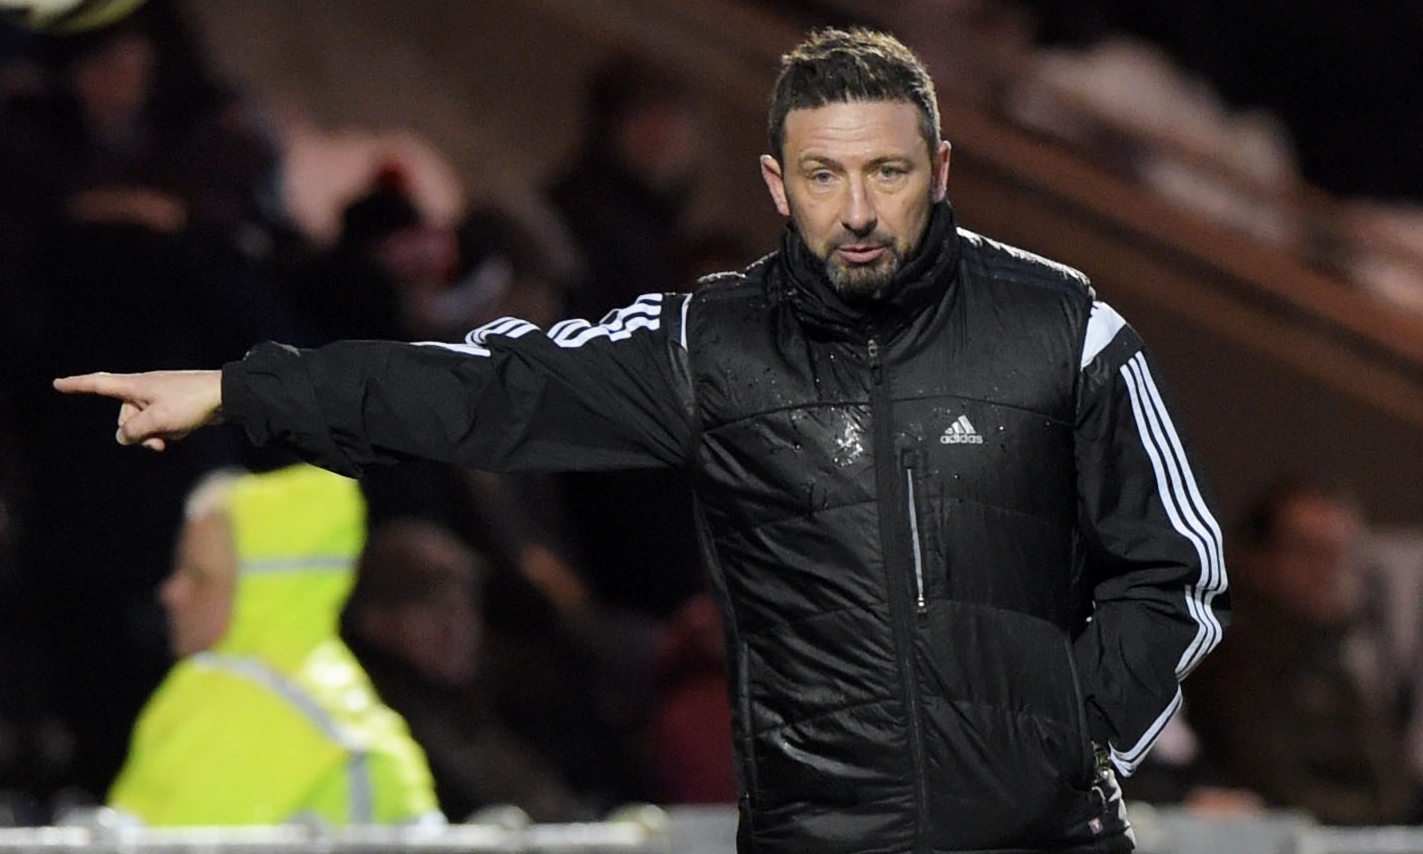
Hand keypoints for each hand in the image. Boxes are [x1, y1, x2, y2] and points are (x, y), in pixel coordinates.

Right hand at [52, 370, 222, 450]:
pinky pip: (162, 425)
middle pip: (124, 417)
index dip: (77, 385)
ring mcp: (159, 397)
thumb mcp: (158, 421)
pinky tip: (186, 429)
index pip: (99, 384)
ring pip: (144, 424)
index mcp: (135, 385)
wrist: (227, 396)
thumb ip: (134, 431)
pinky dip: (170, 431)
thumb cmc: (191, 403)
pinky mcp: (173, 406)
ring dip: (156, 434)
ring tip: (175, 433)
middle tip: (157, 442)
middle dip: (137, 433)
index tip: (58, 383)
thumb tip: (123, 437)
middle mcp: (144, 389)